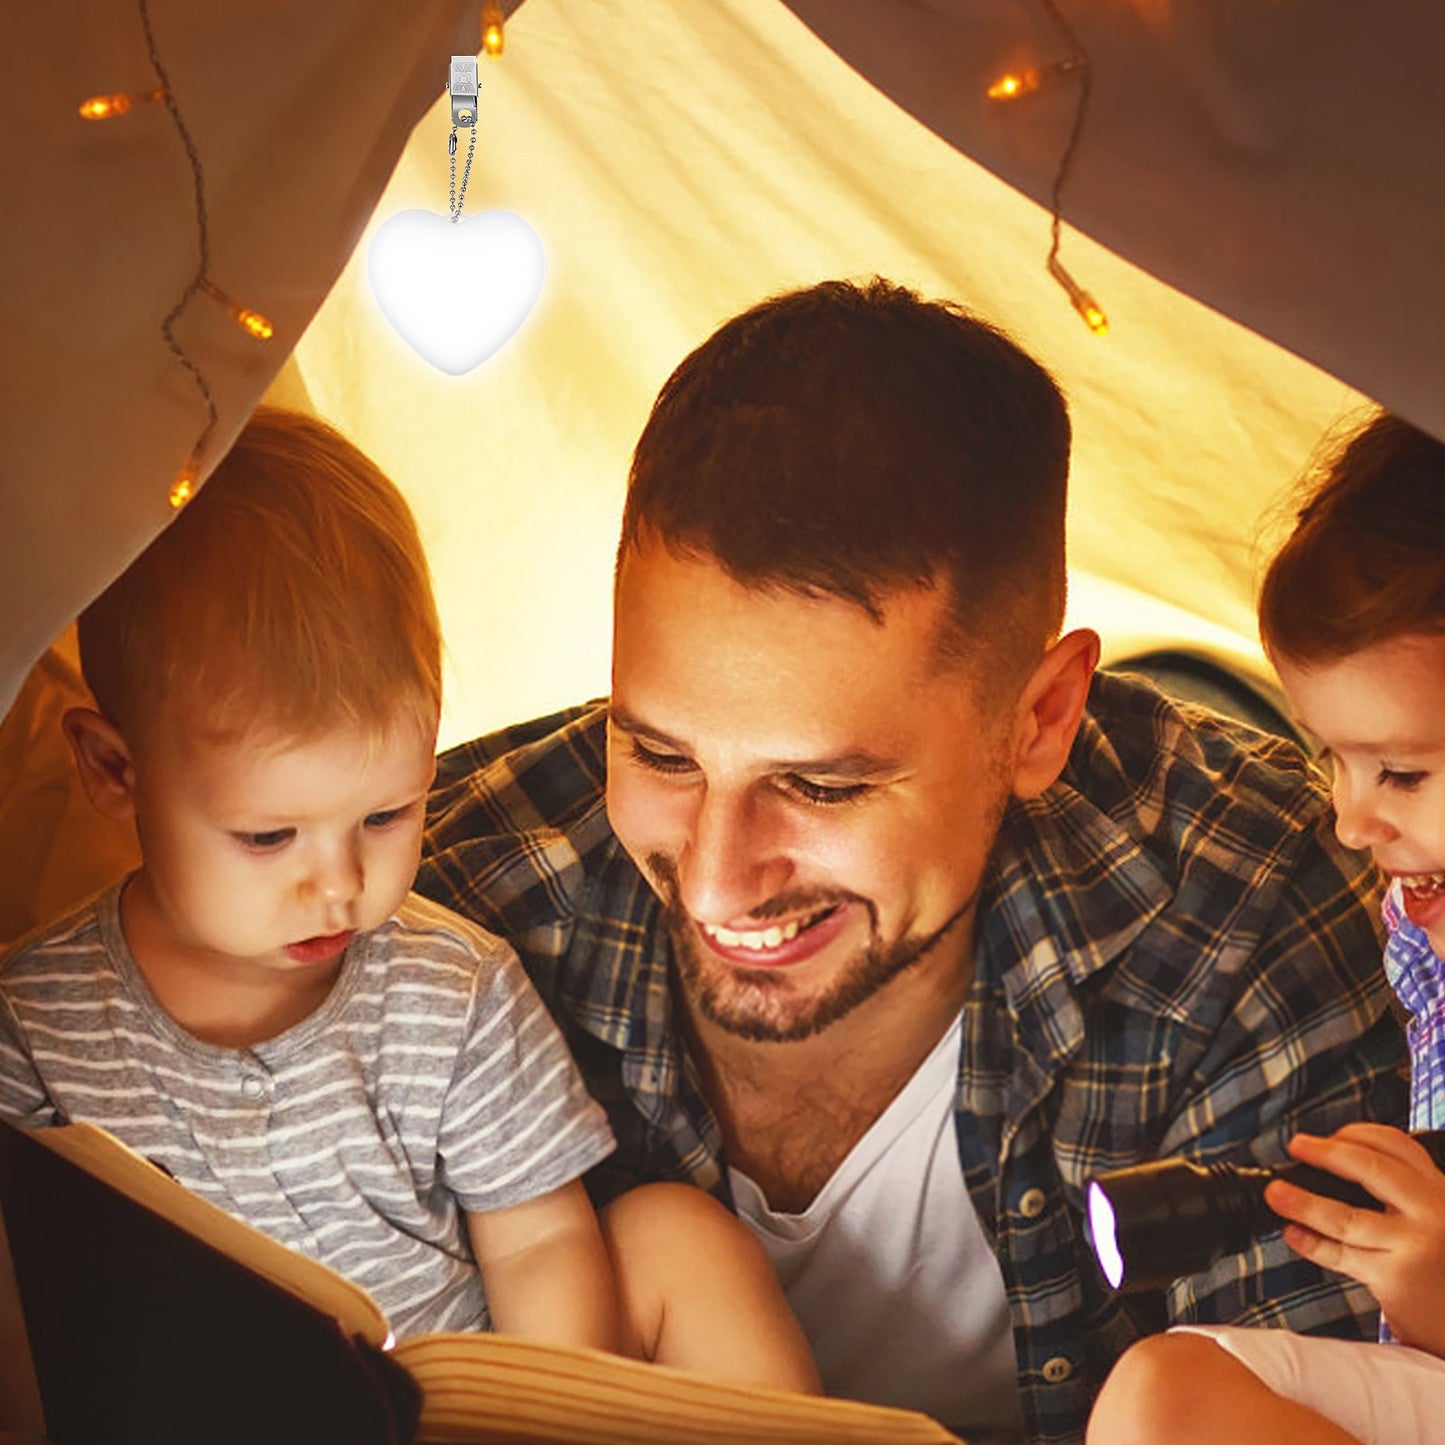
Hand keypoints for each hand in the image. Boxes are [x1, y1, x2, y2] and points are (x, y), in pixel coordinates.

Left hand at [1265, 1122, 1444, 1356]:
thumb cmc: (1439, 1266)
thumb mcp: (1433, 1216)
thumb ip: (1400, 1191)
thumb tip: (1332, 1160)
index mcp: (1439, 1189)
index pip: (1397, 1145)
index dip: (1357, 1134)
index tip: (1329, 1136)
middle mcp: (1432, 1211)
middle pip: (1370, 1168)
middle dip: (1325, 1153)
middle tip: (1296, 1146)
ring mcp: (1416, 1244)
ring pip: (1346, 1216)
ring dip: (1302, 1202)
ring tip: (1276, 1194)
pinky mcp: (1397, 1277)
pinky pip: (1341, 1254)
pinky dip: (1312, 1243)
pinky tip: (1294, 1233)